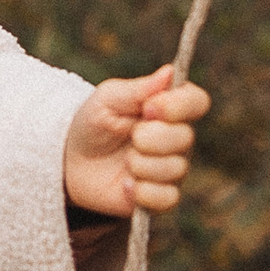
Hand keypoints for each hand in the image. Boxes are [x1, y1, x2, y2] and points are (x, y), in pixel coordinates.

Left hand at [64, 64, 209, 220]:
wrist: (72, 161)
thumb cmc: (93, 122)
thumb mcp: (108, 99)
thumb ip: (138, 89)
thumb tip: (170, 72)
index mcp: (169, 108)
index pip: (197, 101)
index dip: (178, 106)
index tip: (149, 108)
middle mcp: (178, 138)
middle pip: (185, 138)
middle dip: (148, 138)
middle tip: (129, 137)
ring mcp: (172, 168)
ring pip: (175, 169)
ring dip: (139, 165)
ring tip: (123, 161)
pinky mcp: (162, 197)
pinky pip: (167, 198)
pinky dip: (141, 192)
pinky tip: (126, 184)